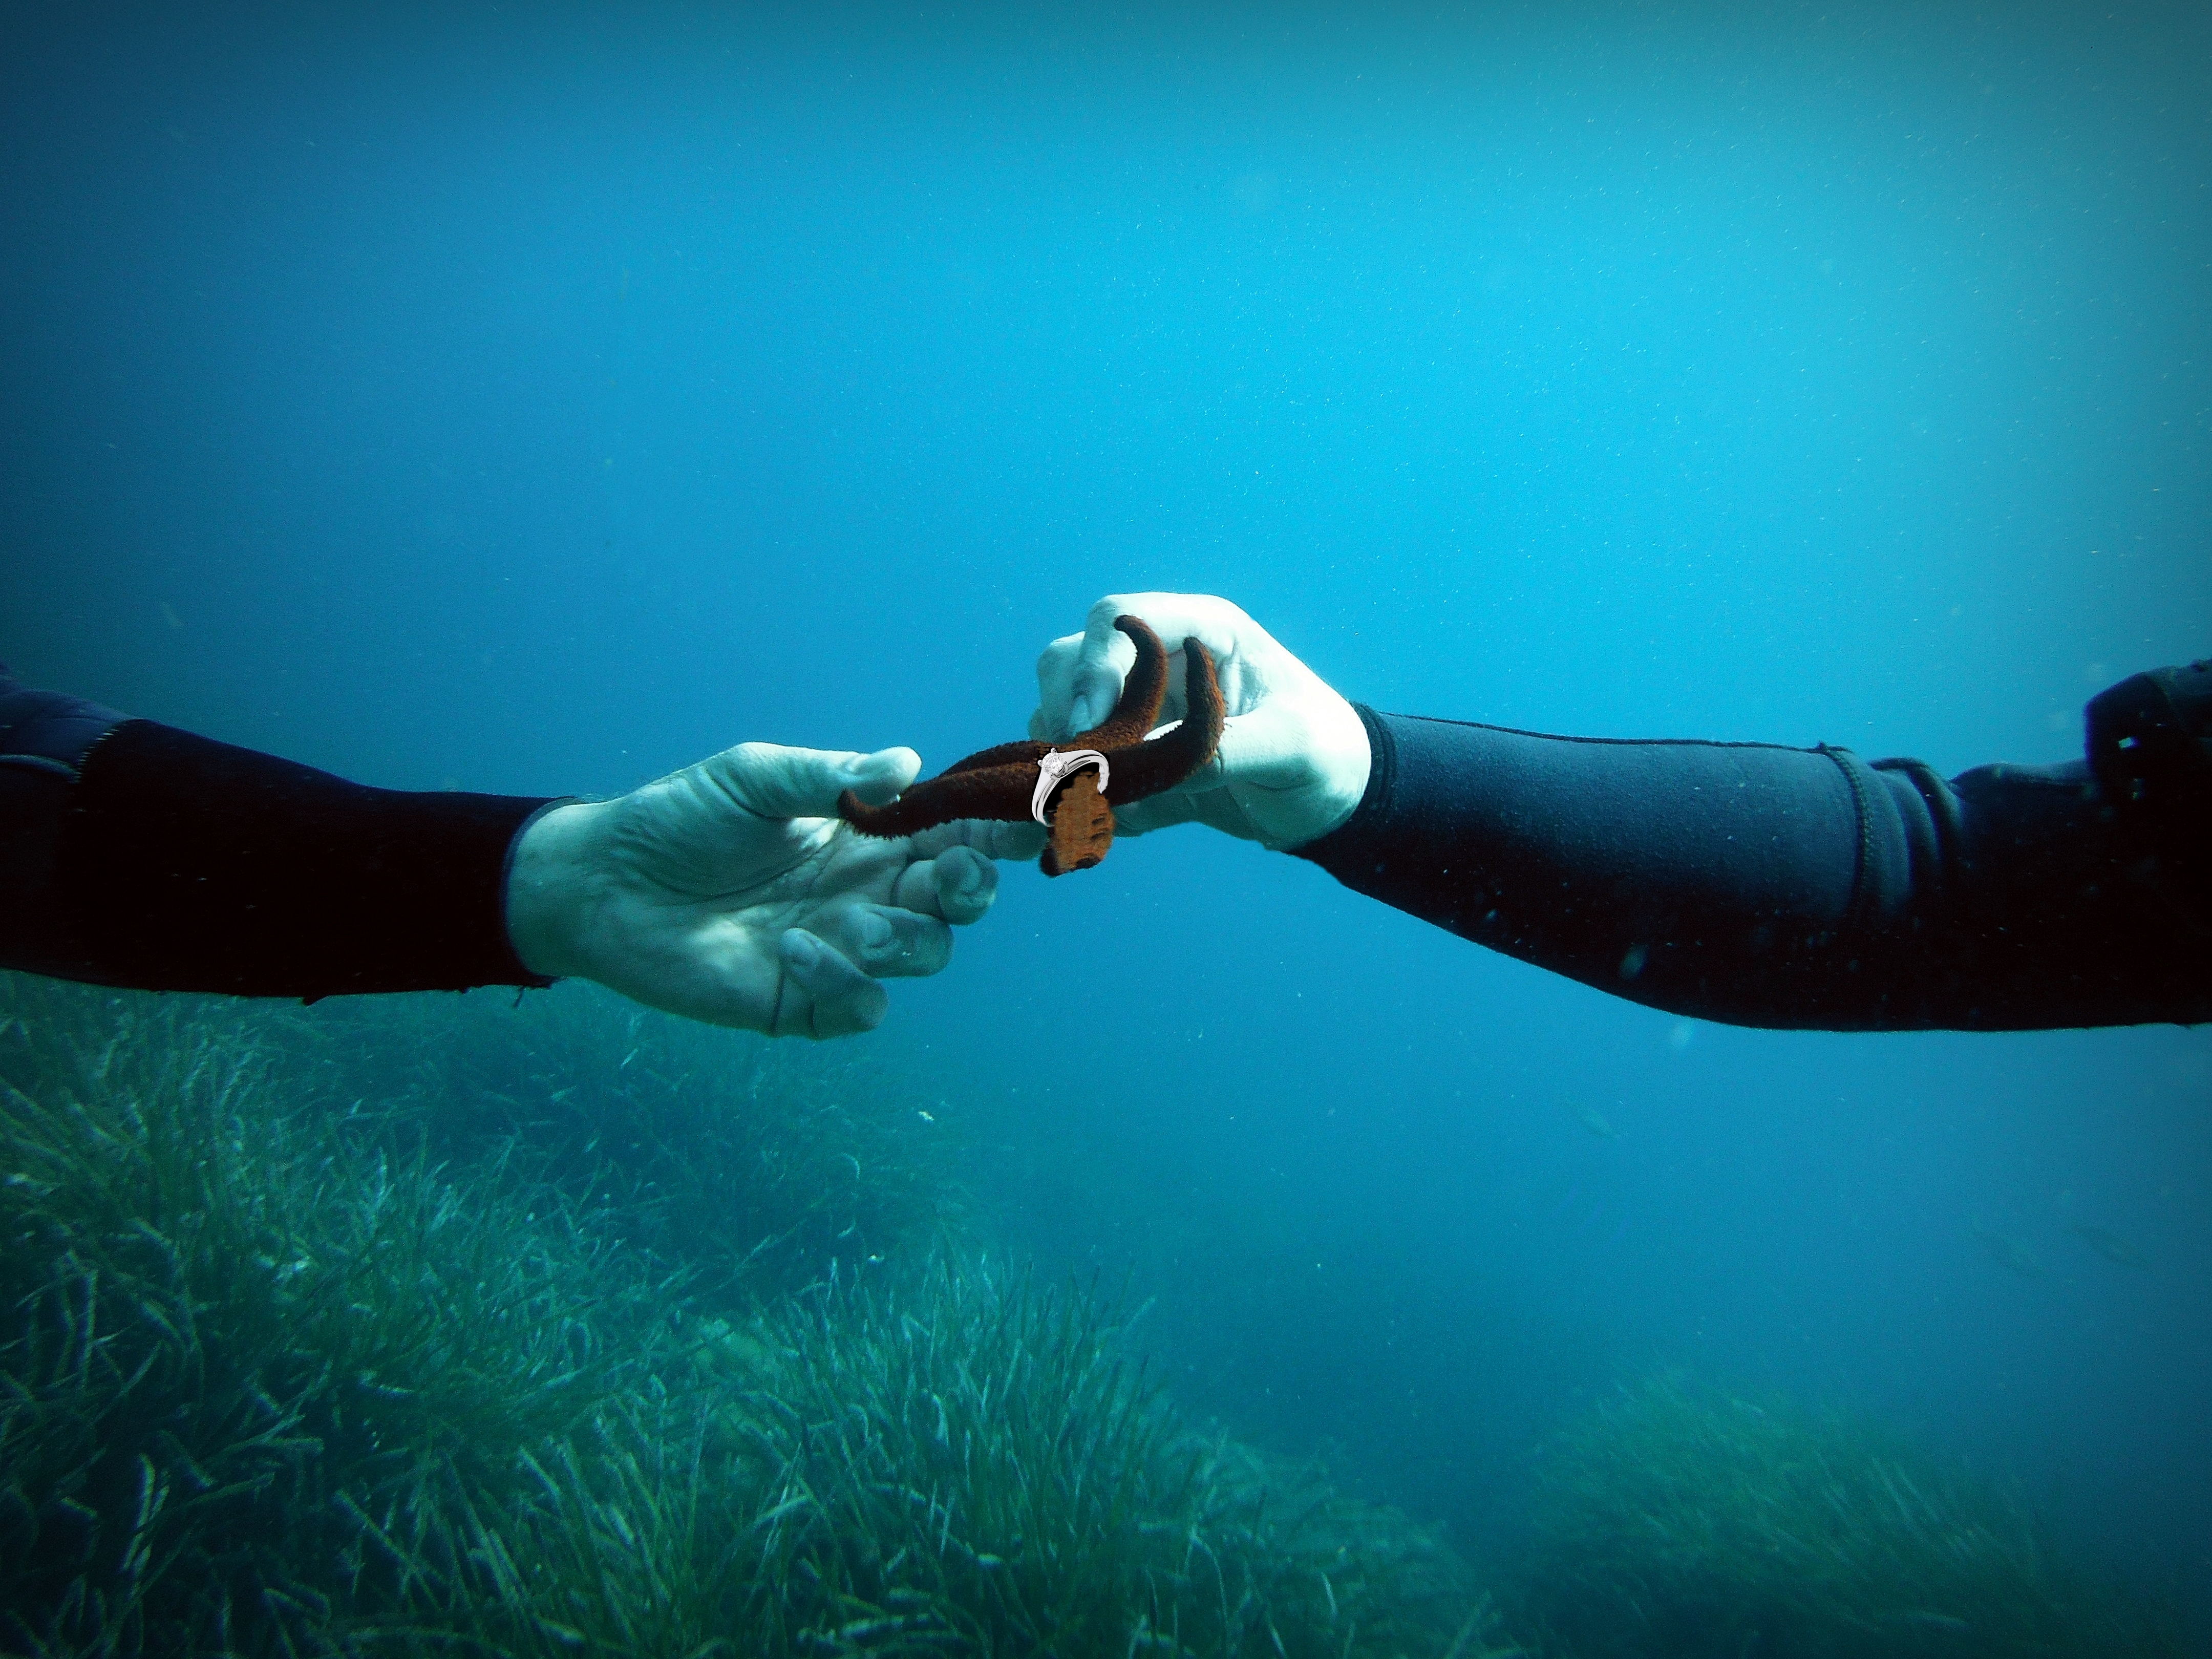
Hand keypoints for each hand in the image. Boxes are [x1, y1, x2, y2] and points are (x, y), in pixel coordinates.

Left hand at [504, 743, 1033, 1037]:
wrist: (602, 885)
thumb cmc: (678, 820)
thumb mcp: (752, 777)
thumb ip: (829, 776)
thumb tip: (906, 765)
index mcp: (869, 836)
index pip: (955, 830)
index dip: (998, 825)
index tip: (1029, 811)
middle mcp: (869, 893)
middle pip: (960, 900)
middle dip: (971, 887)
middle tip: (946, 873)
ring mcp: (843, 950)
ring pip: (925, 954)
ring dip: (904, 937)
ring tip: (845, 922)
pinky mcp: (804, 1003)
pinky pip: (863, 1008)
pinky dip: (845, 985)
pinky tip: (793, 953)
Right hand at [1029, 593, 1370, 849]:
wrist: (1335, 799)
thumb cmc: (1327, 755)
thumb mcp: (1292, 747)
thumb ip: (1226, 750)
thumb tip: (1148, 772)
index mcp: (1203, 633)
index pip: (1120, 620)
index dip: (1091, 665)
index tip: (1086, 725)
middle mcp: (1161, 662)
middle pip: (1071, 662)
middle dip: (1063, 714)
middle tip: (1075, 771)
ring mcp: (1142, 710)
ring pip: (1063, 716)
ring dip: (1063, 762)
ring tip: (1085, 808)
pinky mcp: (1137, 759)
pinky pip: (1082, 771)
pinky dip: (1079, 801)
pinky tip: (1102, 829)